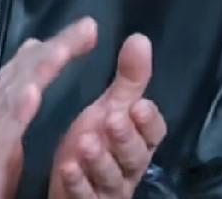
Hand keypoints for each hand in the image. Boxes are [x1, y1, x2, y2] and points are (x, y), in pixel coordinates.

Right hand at [0, 16, 97, 198]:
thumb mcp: (1, 122)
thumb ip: (18, 89)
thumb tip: (37, 48)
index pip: (29, 63)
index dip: (58, 43)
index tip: (89, 28)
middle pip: (25, 70)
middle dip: (56, 48)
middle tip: (86, 29)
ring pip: (13, 93)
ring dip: (38, 70)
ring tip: (62, 51)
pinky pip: (0, 132)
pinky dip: (16, 111)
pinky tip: (32, 95)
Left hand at [47, 33, 167, 198]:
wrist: (71, 185)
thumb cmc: (96, 142)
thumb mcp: (112, 109)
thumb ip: (129, 81)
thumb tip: (141, 38)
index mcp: (137, 140)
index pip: (153, 133)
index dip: (148, 122)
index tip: (139, 105)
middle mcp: (126, 167)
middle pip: (134, 156)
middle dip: (125, 138)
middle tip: (111, 120)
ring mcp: (107, 188)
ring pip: (111, 178)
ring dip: (100, 160)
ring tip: (85, 143)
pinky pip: (85, 197)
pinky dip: (78, 183)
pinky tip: (68, 167)